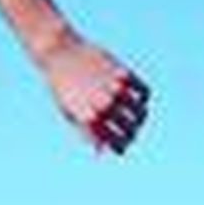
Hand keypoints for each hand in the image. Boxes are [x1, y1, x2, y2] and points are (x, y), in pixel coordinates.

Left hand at [38, 34, 150, 153]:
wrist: (59, 53)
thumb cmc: (61, 86)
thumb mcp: (69, 112)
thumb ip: (86, 133)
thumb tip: (101, 151)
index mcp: (89, 119)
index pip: (115, 142)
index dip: (121, 147)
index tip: (121, 147)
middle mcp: (104, 105)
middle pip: (130, 129)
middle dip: (132, 135)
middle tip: (131, 133)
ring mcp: (115, 88)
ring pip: (140, 111)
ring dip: (141, 118)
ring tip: (137, 118)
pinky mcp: (122, 73)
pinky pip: (143, 91)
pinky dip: (144, 98)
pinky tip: (138, 99)